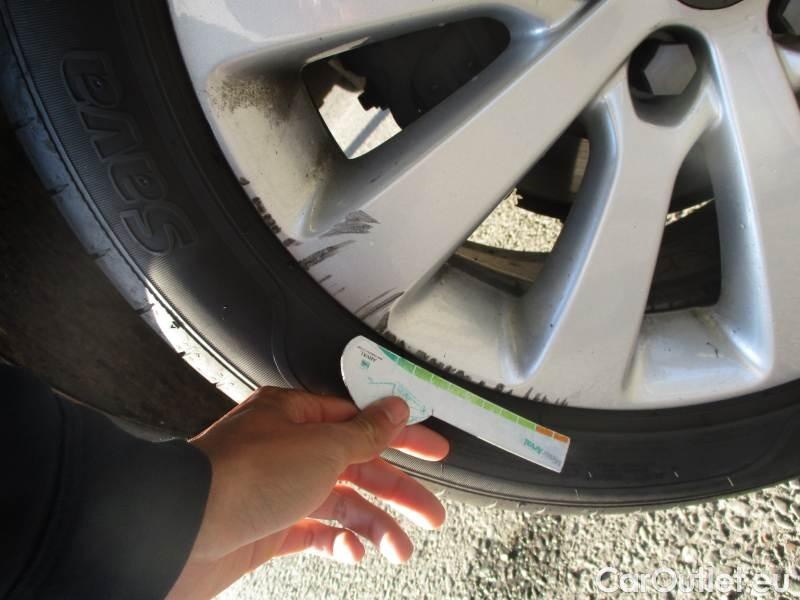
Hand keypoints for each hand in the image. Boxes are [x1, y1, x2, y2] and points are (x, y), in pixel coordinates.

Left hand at [167, 387, 449, 598]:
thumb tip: (395, 410)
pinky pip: (315, 533)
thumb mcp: (320, 447)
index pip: (362, 420)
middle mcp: (288, 449)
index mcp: (297, 416)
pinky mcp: (268, 527)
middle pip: (357, 465)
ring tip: (400, 548)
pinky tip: (353, 552)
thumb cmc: (240, 477)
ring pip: (340, 504)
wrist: (180, 531)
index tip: (434, 450)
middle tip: (431, 512)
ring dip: (374, 525)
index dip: (402, 436)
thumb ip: (364, 432)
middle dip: (397, 490)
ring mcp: (278, 490)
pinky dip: (339, 542)